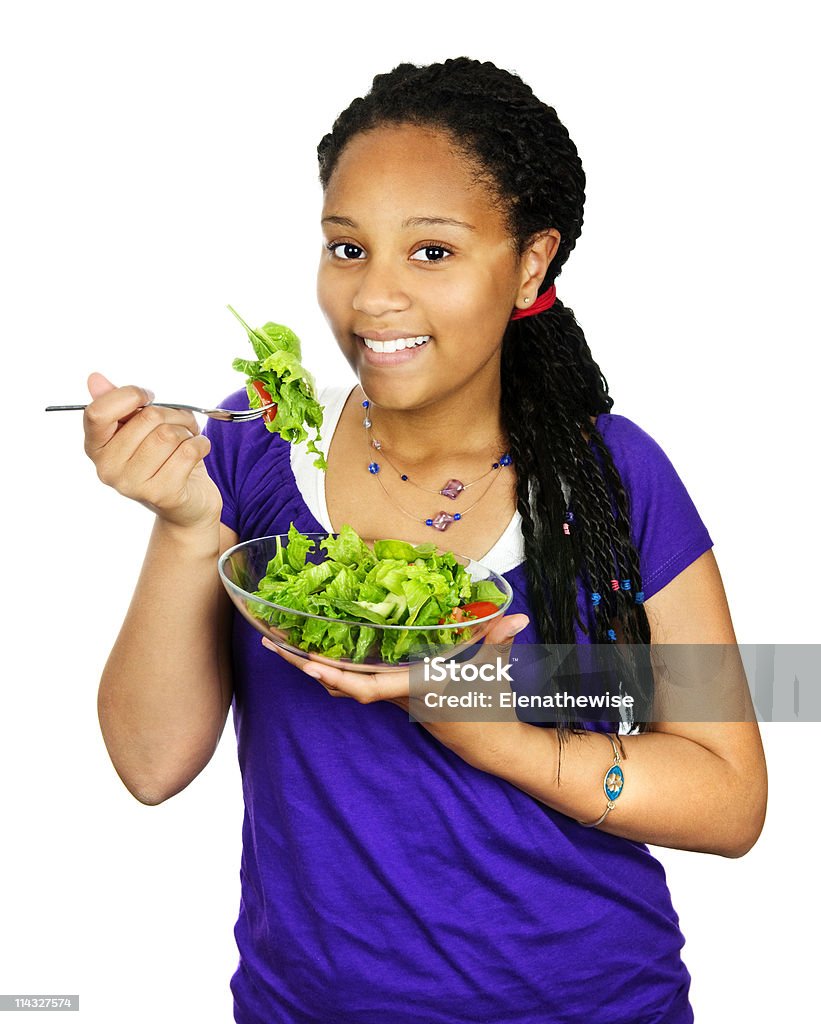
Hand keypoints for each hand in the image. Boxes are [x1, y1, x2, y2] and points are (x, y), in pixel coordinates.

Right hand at [83, 372, 221, 529]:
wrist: (187, 504)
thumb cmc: (162, 459)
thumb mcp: (138, 429)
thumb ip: (117, 404)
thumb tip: (95, 379)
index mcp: (96, 447)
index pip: (98, 412)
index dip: (130, 395)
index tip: (148, 397)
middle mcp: (107, 469)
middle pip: (147, 418)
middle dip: (173, 413)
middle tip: (180, 423)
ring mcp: (133, 485)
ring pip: (169, 434)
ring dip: (188, 430)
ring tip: (188, 439)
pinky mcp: (162, 494)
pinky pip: (188, 452)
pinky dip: (201, 444)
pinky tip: (199, 450)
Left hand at [262, 612, 529, 719]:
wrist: (491, 747)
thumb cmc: (491, 711)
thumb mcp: (494, 674)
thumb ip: (499, 642)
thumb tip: (515, 616)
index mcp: (417, 691)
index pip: (372, 688)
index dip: (339, 677)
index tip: (310, 664)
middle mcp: (398, 697)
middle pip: (344, 685)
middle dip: (309, 666)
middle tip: (274, 644)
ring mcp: (395, 699)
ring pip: (347, 686)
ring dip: (316, 668)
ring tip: (285, 645)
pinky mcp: (397, 698)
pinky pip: (358, 684)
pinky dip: (336, 670)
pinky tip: (321, 654)